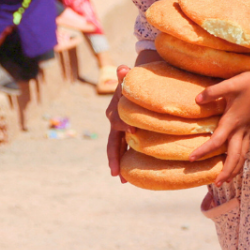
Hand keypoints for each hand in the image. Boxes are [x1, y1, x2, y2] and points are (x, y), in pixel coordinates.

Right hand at [105, 65, 132, 180]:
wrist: (136, 81)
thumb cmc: (135, 79)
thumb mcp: (131, 76)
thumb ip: (126, 75)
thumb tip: (122, 68)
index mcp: (115, 110)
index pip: (117, 122)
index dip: (124, 126)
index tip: (133, 132)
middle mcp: (115, 122)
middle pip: (112, 142)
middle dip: (114, 157)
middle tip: (116, 172)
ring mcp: (120, 129)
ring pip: (118, 148)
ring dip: (120, 163)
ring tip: (124, 181)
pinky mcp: (129, 131)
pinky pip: (126, 147)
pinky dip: (128, 158)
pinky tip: (132, 175)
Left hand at [190, 71, 249, 184]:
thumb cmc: (249, 83)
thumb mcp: (229, 85)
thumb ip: (212, 92)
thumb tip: (197, 100)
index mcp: (232, 121)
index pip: (217, 141)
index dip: (204, 151)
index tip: (192, 159)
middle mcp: (240, 130)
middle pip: (235, 157)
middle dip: (227, 172)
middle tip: (217, 184)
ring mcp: (246, 130)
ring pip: (242, 156)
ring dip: (235, 169)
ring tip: (227, 180)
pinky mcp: (249, 128)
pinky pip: (245, 149)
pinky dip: (240, 160)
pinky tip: (236, 163)